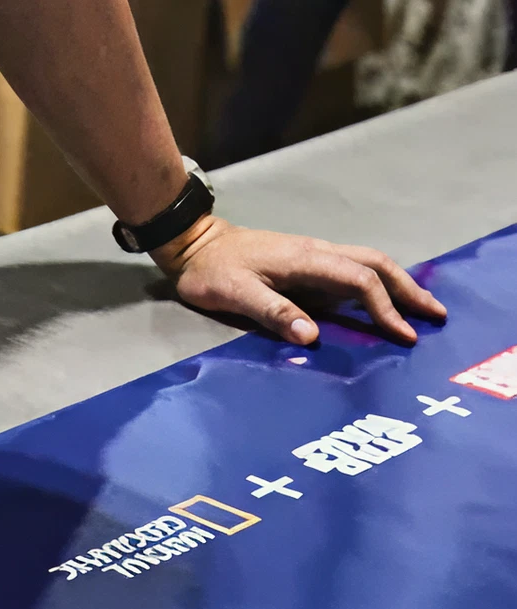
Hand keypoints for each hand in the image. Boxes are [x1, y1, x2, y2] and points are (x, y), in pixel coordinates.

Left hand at [153, 216, 446, 346]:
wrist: (197, 245)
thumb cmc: (212, 272)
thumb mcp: (236, 295)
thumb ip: (274, 313)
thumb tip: (312, 337)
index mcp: (307, 260)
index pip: (360, 281)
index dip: (384, 308)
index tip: (402, 334)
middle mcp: (319, 253)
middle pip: (377, 266)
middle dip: (409, 291)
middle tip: (437, 315)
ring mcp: (315, 257)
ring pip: (369, 265)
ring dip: (398, 285)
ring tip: (421, 309)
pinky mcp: (307, 264)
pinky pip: (352, 270)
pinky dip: (376, 284)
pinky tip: (383, 300)